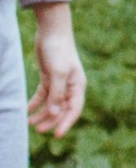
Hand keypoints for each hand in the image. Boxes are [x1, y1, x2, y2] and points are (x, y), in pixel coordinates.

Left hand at [28, 4, 82, 137]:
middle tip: (37, 129)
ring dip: (41, 114)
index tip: (55, 135)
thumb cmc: (58, 50)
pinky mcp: (48, 78)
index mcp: (78, 85)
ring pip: (51, 104)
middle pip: (62, 109)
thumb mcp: (57, 72)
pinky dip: (35, 104)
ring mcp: (59, 83)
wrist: (52, 32)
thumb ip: (56, 94)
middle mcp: (70, 86)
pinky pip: (42, 96)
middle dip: (50, 120)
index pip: (74, 109)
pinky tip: (26, 110)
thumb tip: (55, 113)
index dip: (66, 123)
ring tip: (29, 122)